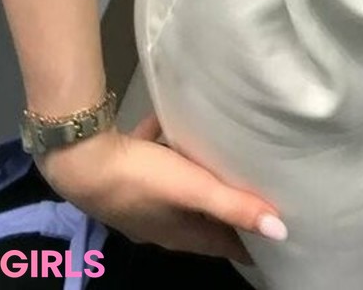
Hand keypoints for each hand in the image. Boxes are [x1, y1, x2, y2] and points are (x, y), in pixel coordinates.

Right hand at [33, 110, 285, 264]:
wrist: (80, 158)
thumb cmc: (141, 179)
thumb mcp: (193, 190)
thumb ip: (234, 206)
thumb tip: (281, 231)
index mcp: (176, 232)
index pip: (219, 244)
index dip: (245, 242)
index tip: (273, 236)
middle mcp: (157, 221)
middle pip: (199, 217)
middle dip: (225, 209)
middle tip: (255, 191)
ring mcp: (137, 196)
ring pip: (175, 187)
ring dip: (195, 177)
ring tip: (221, 156)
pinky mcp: (123, 168)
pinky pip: (152, 153)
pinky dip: (166, 142)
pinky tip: (177, 119)